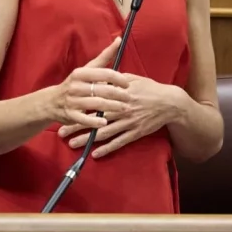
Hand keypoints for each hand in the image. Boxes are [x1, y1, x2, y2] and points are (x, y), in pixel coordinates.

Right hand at [46, 37, 132, 129]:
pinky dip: (95, 121)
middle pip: (103, 89)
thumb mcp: (87, 69)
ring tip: (125, 109)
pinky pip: (85, 119)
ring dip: (113, 107)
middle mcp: (76, 85)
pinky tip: (105, 121)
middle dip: (119, 95)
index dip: (119, 79)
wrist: (51, 101)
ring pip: (96, 104)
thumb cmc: (75, 83)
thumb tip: (119, 40)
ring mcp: (72, 100)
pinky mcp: (70, 114)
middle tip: (129, 99)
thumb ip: (104, 57)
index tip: (128, 85)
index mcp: (81, 73)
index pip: (104, 73)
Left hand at [57, 75, 182, 158]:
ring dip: (87, 139)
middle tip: (61, 131)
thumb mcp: (132, 78)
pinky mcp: (135, 133)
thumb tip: (99, 77)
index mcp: (119, 93)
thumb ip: (114, 79)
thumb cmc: (150, 88)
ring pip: (104, 132)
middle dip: (77, 125)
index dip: (79, 106)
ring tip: (72, 144)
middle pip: (94, 118)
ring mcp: (128, 122)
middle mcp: (121, 109)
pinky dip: (107, 148)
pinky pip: (119, 142)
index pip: (94, 100)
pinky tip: (95, 153)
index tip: (65, 109)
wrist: (170, 103)